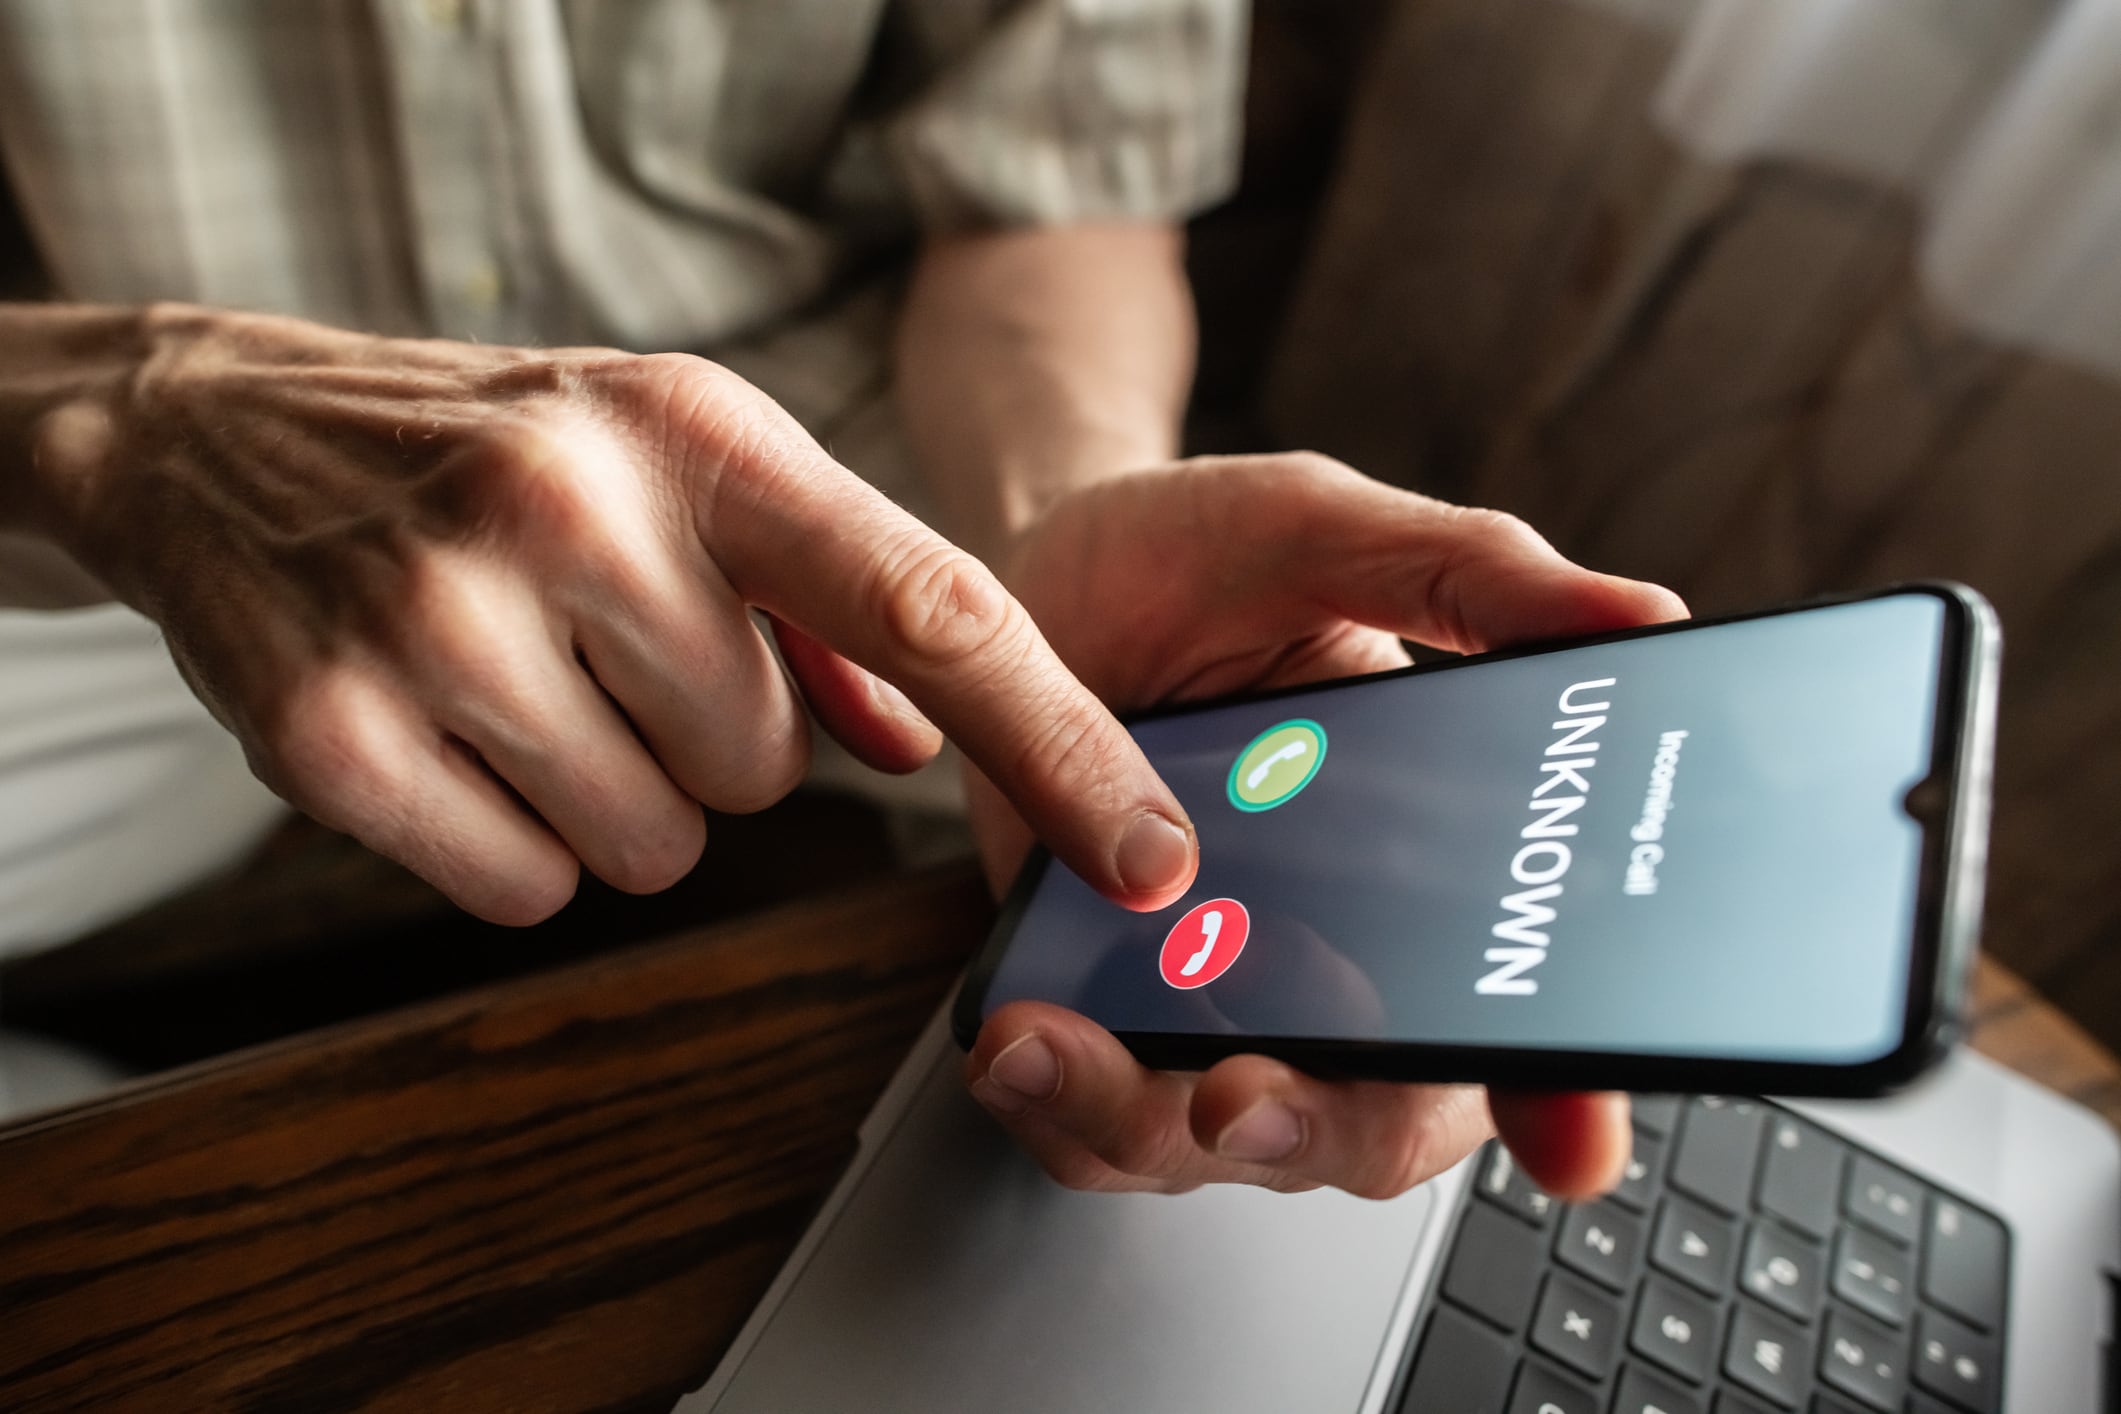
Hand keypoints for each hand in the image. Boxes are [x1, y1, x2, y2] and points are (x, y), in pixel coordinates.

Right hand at [25, 304, 1199, 921]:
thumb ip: (829, 600)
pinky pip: (527, 889)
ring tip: (530, 679)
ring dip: (617, 793)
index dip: (1053, 744)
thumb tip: (931, 741)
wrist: (235, 435)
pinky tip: (453, 730)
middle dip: (712, 738)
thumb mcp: (686, 461)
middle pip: (771, 772)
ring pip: (657, 845)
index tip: (1150, 855)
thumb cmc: (513, 452)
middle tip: (609, 642)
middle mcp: (574, 510)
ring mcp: (442, 619)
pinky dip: (511, 841)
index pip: (927, 608)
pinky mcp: (333, 732)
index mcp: (699, 434)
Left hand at [961, 454, 1687, 1198]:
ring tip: (1047, 1047)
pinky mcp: (1110, 1014)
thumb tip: (1638, 616)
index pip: (1532, 1011)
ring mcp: (1224, 1001)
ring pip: (1218, 1148)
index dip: (1571, 1093)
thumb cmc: (1196, 556)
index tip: (1568, 1141)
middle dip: (1313, 1128)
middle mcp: (1349, 959)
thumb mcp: (1328, 534)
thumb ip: (1470, 578)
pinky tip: (1014, 1038)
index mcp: (1442, 864)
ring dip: (1139, 1122)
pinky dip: (1057, 1109)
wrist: (1038, 573)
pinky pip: (1095, 1129)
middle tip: (1239, 1093)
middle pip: (1379, 1123)